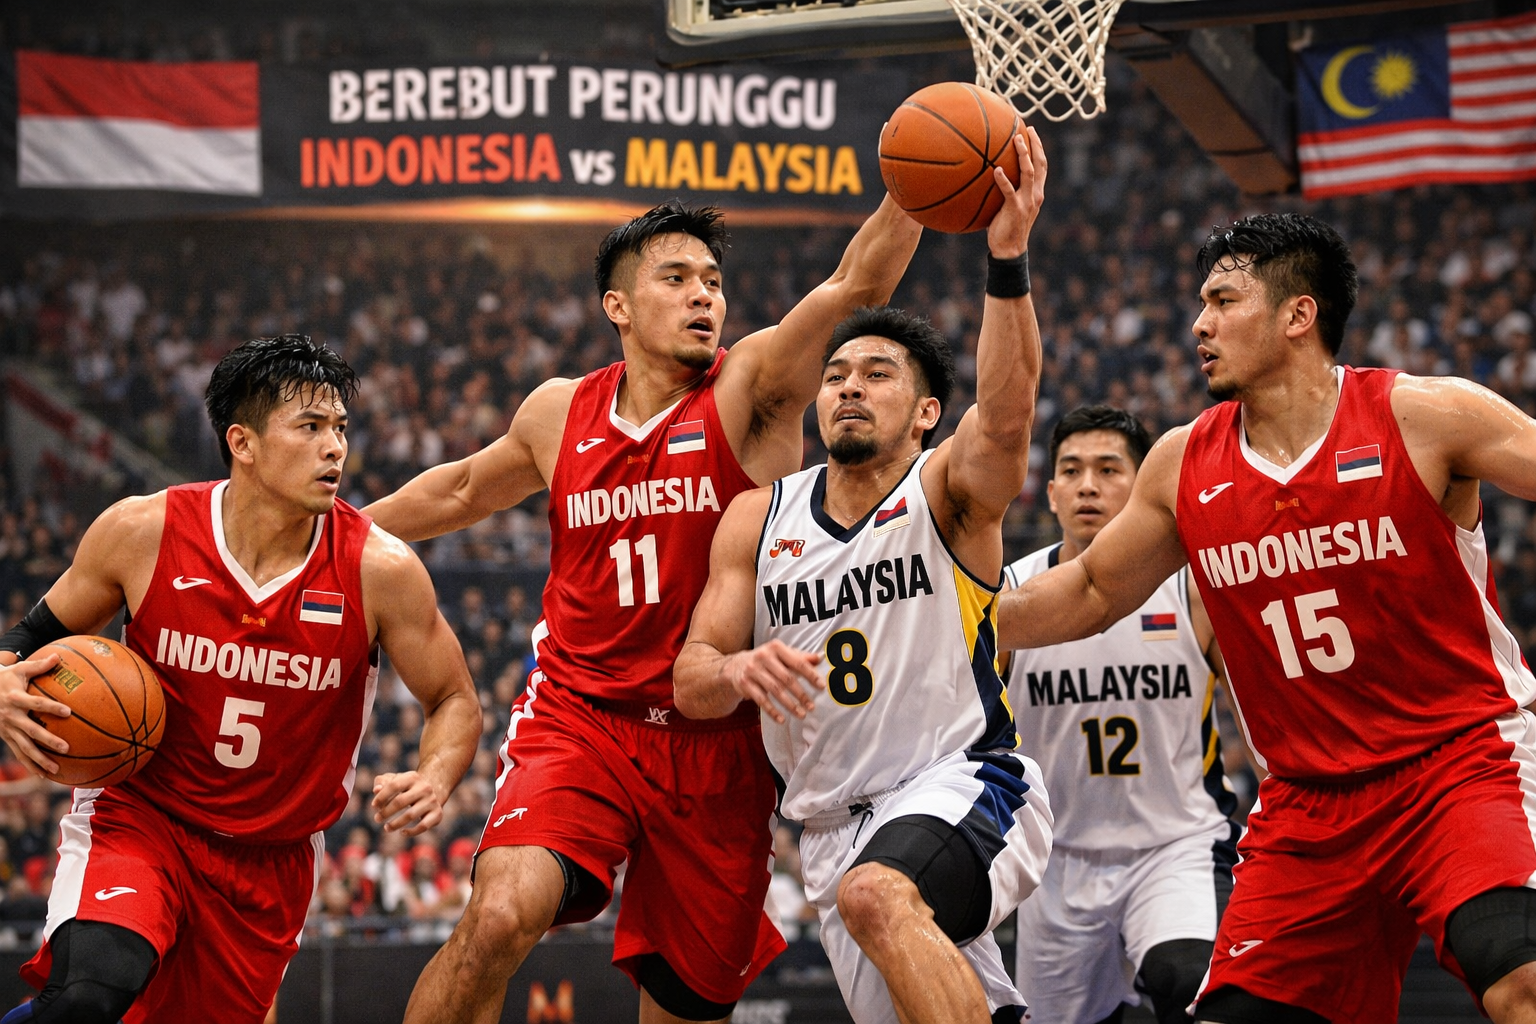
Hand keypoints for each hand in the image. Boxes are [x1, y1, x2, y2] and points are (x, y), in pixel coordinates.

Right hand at [0, 654, 69, 776]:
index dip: (50, 708)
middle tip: (66, 748)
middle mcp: (10, 717)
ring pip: (23, 748)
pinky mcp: (5, 738)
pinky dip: (30, 765)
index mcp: (14, 698)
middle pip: (30, 731)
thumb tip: (58, 656)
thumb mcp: (19, 669)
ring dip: (39, 760)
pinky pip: (19, 753)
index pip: (34, 704)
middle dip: (47, 741)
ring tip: (57, 770)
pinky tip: (44, 776)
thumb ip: (39, 665)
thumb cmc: (6, 678)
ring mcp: (6, 730)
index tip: (68, 711)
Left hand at [373, 770, 444, 836]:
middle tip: (377, 819)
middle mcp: (424, 788)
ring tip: (387, 827)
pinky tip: (402, 832)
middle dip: (386, 812)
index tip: (374, 806)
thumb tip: (376, 790)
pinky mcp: (437, 814)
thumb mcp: (396, 780)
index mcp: (412, 777)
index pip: (394, 785)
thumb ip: (383, 783)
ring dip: (395, 824)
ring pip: (410, 815)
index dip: (381, 797)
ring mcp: (432, 801)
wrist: (434, 790)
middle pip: (400, 801)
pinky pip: (423, 826)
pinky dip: (411, 832)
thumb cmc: (407, 787)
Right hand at [727, 641, 822, 724]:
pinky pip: (761, 700)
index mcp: (775, 647)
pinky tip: (782, 719)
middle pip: (786, 678)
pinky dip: (772, 711)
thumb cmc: (766, 660)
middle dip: (801, 694)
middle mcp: (763, 656)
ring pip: (775, 690)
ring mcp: (753, 670)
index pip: (797, 662)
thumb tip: (819, 658)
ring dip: (790, 705)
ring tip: (801, 714)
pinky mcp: (745, 683)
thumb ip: (799, 656)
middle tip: (812, 707)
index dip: (810, 675)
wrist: (735, 665)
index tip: (821, 687)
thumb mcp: (780, 654)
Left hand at [986, 126, 1047, 259]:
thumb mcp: (1011, 207)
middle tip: (1027, 129)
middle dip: (1036, 145)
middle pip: (1040, 164)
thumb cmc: (1006, 228)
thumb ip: (1007, 191)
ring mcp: (1027, 201)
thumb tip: (989, 175)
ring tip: (1016, 140)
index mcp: (1036, 193)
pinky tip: (996, 170)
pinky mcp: (1015, 209)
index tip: (1032, 132)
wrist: (1009, 250)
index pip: (1042, 166)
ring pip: (1028, 172)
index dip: (1039, 148)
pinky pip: (1009, 191)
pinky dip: (1003, 180)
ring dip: (1023, 155)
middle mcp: (1035, 194)